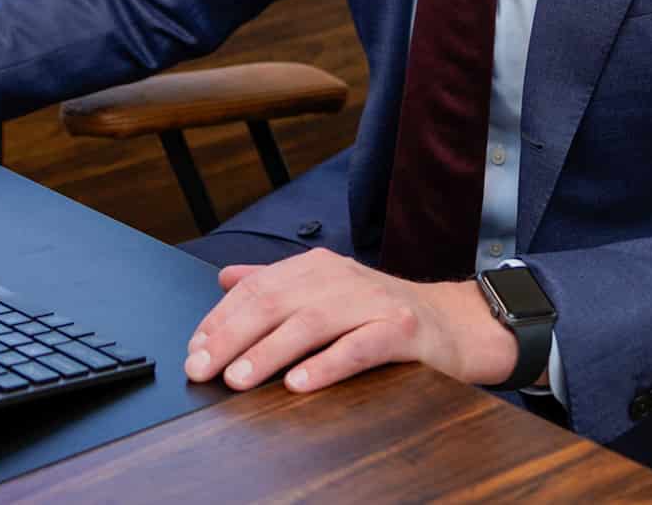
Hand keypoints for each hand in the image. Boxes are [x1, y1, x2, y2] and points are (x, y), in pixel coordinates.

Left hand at [184, 249, 517, 394]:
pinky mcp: (404, 329)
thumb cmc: (385, 313)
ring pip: (311, 323)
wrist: (457, 324)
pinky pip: (360, 346)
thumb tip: (224, 278)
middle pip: (276, 302)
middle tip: (201, 368)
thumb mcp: (328, 292)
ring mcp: (375, 301)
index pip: (258, 288)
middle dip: (232, 336)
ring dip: (269, 352)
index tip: (193, 349)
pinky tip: (301, 382)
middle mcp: (343, 278)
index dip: (221, 318)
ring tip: (238, 378)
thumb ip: (277, 283)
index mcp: (318, 268)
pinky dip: (327, 364)